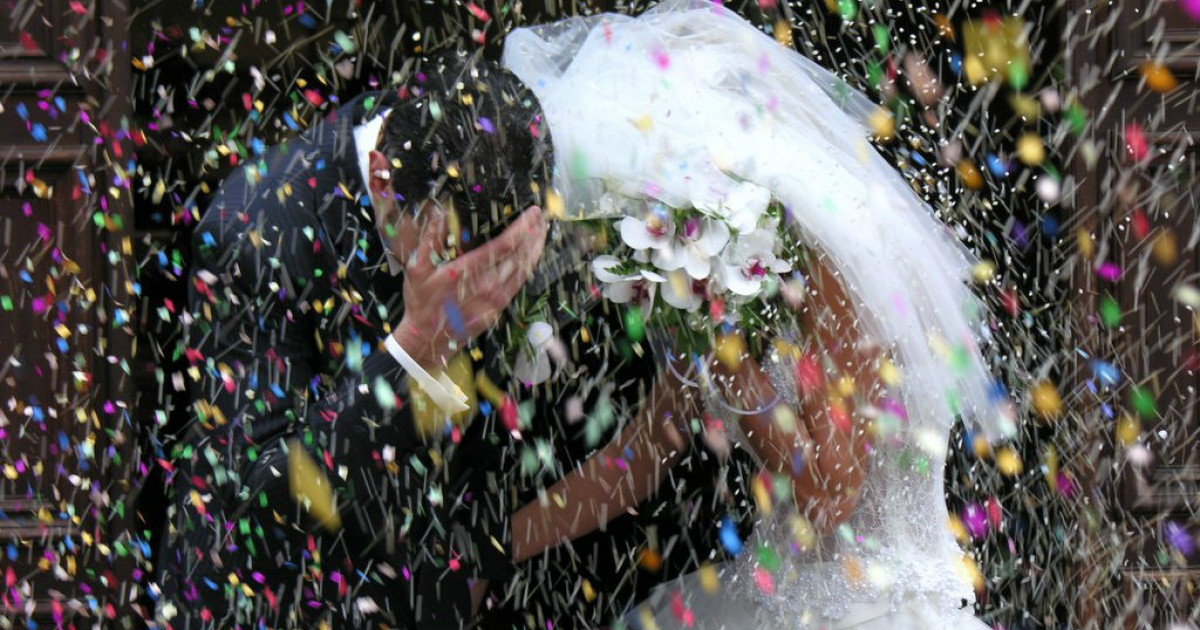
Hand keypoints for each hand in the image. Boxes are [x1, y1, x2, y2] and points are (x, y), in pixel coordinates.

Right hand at [394, 206, 546, 368]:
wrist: (426, 340)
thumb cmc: (421, 304)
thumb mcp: (417, 270)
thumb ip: (428, 240)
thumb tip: (439, 214)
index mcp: (468, 271)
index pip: (505, 245)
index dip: (523, 227)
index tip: (533, 213)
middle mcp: (487, 285)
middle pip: (521, 255)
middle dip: (534, 234)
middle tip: (542, 218)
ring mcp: (495, 299)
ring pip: (524, 270)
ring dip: (536, 250)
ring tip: (542, 233)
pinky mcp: (498, 309)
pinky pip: (519, 284)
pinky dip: (529, 268)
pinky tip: (531, 258)